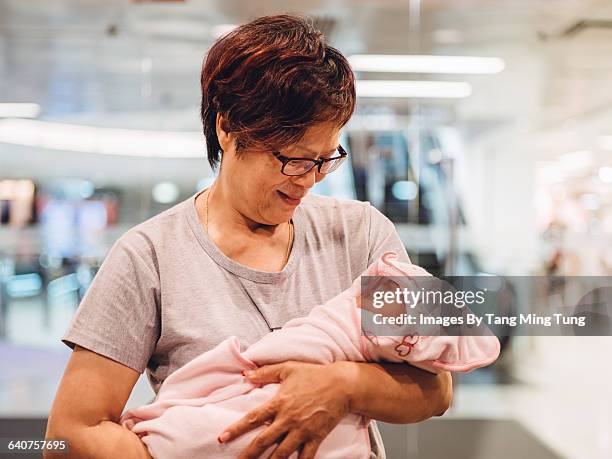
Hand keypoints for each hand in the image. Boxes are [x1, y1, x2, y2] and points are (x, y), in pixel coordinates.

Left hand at [219, 361, 355, 458]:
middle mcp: (288, 419)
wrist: (342, 385)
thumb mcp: (288, 368)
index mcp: (279, 402)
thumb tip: (246, 374)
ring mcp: (302, 430)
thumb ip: (266, 372)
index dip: (236, 429)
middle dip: (248, 455)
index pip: (253, 418)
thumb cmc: (315, 374)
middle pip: (263, 441)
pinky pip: (305, 458)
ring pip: (281, 454)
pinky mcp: (315, 438)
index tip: (222, 437)